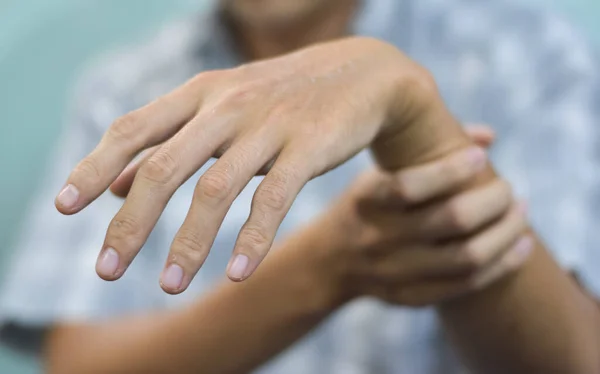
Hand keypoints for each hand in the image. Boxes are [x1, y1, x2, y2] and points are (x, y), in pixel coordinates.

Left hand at [54, 37, 443, 292]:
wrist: (358, 74)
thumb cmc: (280, 98)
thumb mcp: (219, 111)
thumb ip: (168, 144)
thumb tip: (114, 186)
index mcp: (199, 96)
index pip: (133, 130)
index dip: (94, 168)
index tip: (64, 208)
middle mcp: (226, 107)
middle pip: (164, 167)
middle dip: (131, 223)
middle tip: (104, 270)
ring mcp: (269, 125)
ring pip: (216, 188)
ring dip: (188, 242)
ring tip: (168, 286)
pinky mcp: (310, 146)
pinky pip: (275, 198)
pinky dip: (253, 239)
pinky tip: (236, 275)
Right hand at [313, 128, 530, 306]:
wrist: (329, 262)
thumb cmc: (364, 206)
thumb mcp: (377, 175)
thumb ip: (425, 153)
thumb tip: (488, 137)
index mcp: (366, 201)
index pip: (408, 186)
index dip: (451, 170)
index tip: (479, 157)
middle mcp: (378, 237)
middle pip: (451, 221)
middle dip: (493, 200)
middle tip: (509, 189)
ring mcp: (394, 271)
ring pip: (466, 257)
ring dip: (506, 232)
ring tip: (521, 213)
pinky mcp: (410, 296)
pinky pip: (466, 285)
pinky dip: (501, 265)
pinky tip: (521, 245)